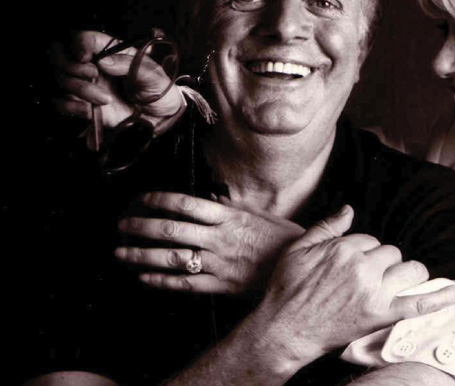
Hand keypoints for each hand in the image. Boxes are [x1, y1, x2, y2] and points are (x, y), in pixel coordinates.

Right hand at [51, 29, 183, 130]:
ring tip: (104, 98)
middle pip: (61, 54)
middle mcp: (93, 65)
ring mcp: (85, 85)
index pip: (85, 37)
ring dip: (78, 88)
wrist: (160, 119)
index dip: (79, 43)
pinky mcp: (81, 105)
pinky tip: (88, 110)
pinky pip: (59, 102)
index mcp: (110, 52)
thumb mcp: (153, 75)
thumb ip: (131, 65)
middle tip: (93, 75)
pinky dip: (69, 106)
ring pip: (60, 78)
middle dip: (70, 64)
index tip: (85, 56)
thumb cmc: (159, 91)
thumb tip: (104, 61)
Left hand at [116, 192, 304, 293]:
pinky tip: (144, 277)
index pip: (187, 204)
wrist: (301, 270)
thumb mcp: (261, 216)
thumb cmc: (283, 241)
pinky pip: (185, 284)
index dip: (160, 200)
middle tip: (122, 225)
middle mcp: (221, 239)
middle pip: (172, 230)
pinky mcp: (221, 286)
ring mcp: (219, 264)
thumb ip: (233, 208)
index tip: (143, 199)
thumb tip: (211, 199)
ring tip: (121, 252)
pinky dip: (161, 280)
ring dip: (142, 255)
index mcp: (230, 218)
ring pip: (172, 258)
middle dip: (141, 227)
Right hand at [253, 205, 454, 367]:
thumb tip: (349, 208)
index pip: (370, 240)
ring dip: (406, 274)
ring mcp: (374, 292)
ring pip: (410, 270)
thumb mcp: (298, 249)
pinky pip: (418, 304)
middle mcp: (362, 267)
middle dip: (382, 263)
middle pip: (392, 253)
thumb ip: (327, 226)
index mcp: (343, 248)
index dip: (361, 252)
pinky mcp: (380, 316)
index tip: (349, 266)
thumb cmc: (287, 289)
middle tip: (364, 279)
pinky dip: (440, 299)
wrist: (284, 330)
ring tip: (393, 283)